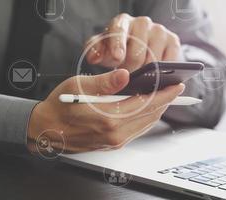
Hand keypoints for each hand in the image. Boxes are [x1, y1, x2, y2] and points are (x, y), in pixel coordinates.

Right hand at [27, 69, 184, 152]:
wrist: (48, 130)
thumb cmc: (61, 105)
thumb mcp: (79, 87)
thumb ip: (105, 82)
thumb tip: (126, 75)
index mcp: (108, 117)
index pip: (145, 104)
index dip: (164, 94)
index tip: (177, 85)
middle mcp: (116, 133)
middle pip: (150, 115)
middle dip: (165, 101)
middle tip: (175, 89)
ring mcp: (116, 141)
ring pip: (146, 124)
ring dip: (158, 110)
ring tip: (166, 97)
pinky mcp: (114, 143)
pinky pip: (138, 130)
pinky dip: (147, 118)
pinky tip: (149, 108)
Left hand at [86, 13, 180, 71]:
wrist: (137, 51)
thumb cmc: (117, 50)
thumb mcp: (102, 50)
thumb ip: (95, 51)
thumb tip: (94, 58)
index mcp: (122, 22)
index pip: (119, 31)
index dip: (118, 45)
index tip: (117, 58)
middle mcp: (142, 22)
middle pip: (138, 51)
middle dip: (131, 68)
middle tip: (128, 74)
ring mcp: (160, 31)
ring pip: (154, 59)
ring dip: (146, 73)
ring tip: (140, 74)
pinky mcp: (173, 41)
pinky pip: (169, 61)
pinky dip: (162, 72)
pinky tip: (155, 74)